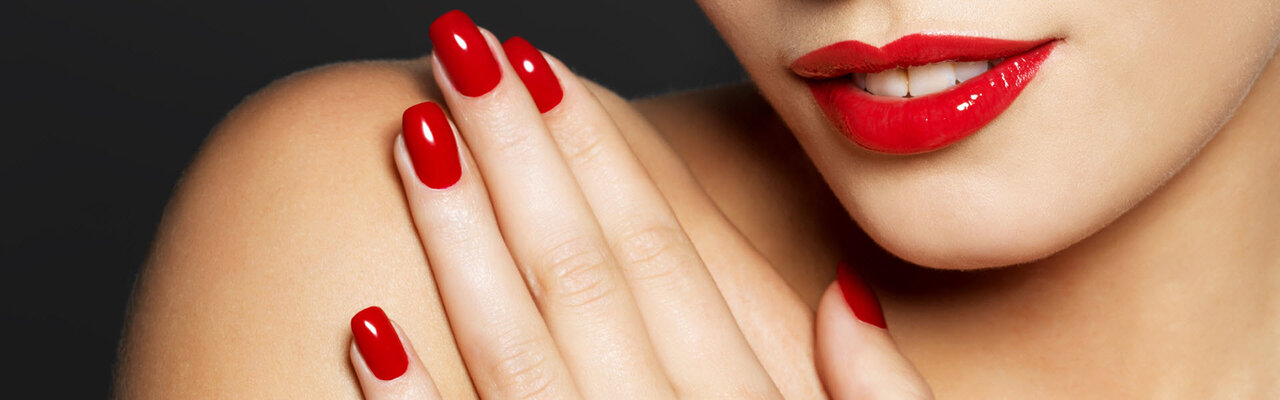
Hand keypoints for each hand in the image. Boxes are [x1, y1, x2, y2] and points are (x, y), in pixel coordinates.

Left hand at [348, 9, 934, 398]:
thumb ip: (876, 396)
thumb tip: (846, 293)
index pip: (662, 257)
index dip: (599, 156)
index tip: (541, 69)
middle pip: (584, 275)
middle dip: (519, 154)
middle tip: (461, 47)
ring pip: (517, 349)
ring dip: (459, 241)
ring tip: (414, 133)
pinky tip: (365, 326)